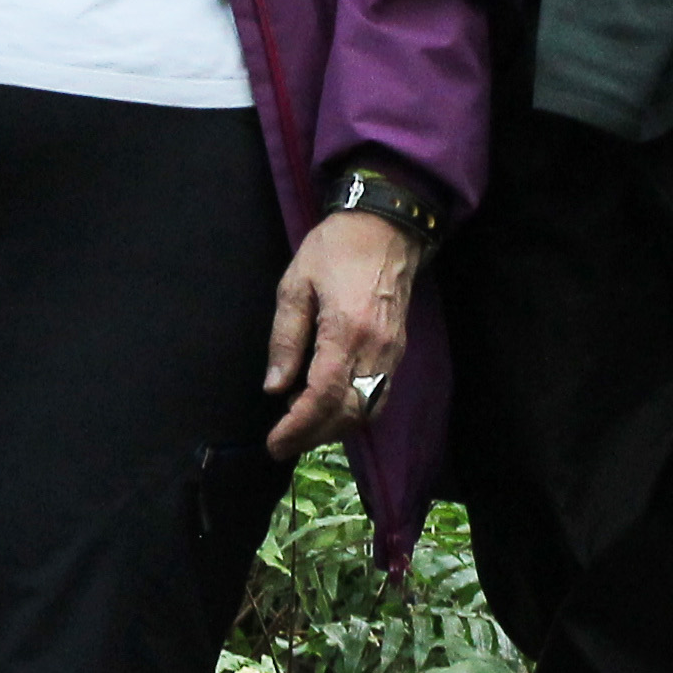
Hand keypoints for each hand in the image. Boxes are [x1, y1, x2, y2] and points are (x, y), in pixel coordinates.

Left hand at [261, 206, 420, 458]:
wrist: (387, 228)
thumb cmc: (336, 248)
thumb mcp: (296, 284)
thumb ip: (285, 337)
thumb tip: (276, 387)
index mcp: (347, 330)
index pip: (323, 395)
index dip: (298, 426)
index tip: (274, 443)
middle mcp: (376, 349)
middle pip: (347, 413)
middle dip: (313, 435)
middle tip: (282, 444)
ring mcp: (392, 353)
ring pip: (366, 411)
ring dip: (334, 428)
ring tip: (302, 428)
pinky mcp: (398, 352)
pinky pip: (377, 396)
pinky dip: (352, 413)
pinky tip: (329, 410)